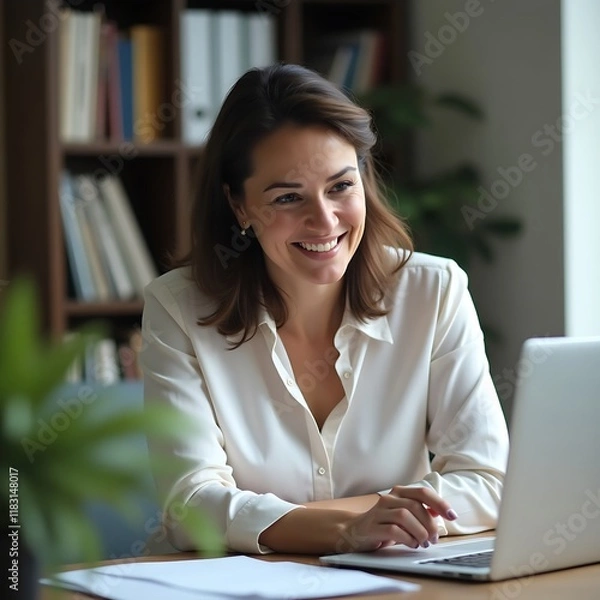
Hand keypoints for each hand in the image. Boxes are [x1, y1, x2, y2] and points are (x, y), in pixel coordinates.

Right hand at [334, 486, 457, 552]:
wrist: (355, 532)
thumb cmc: (384, 524)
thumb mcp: (404, 515)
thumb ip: (420, 511)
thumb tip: (440, 512)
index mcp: (399, 493)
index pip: (423, 492)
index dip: (439, 503)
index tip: (452, 516)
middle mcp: (389, 498)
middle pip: (416, 506)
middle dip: (430, 524)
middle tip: (434, 538)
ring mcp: (379, 511)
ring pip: (405, 516)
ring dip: (419, 532)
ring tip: (423, 543)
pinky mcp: (373, 525)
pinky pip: (394, 530)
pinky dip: (407, 539)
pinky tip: (411, 544)